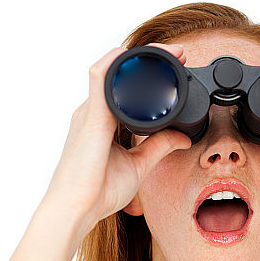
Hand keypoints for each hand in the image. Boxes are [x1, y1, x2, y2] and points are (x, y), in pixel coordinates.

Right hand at [42, 44, 191, 234]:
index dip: (149, 74)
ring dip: (138, 56)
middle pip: (119, 74)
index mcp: (103, 122)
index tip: (176, 68)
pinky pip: (99, 78)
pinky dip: (115, 62)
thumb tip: (182, 138)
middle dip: (148, 59)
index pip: (126, 88)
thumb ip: (159, 147)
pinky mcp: (90, 116)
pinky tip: (131, 54)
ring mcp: (90, 111)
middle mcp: (94, 112)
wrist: (77, 208)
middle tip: (178, 55)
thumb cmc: (98, 190)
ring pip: (111, 70)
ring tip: (167, 52)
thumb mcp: (139, 164)